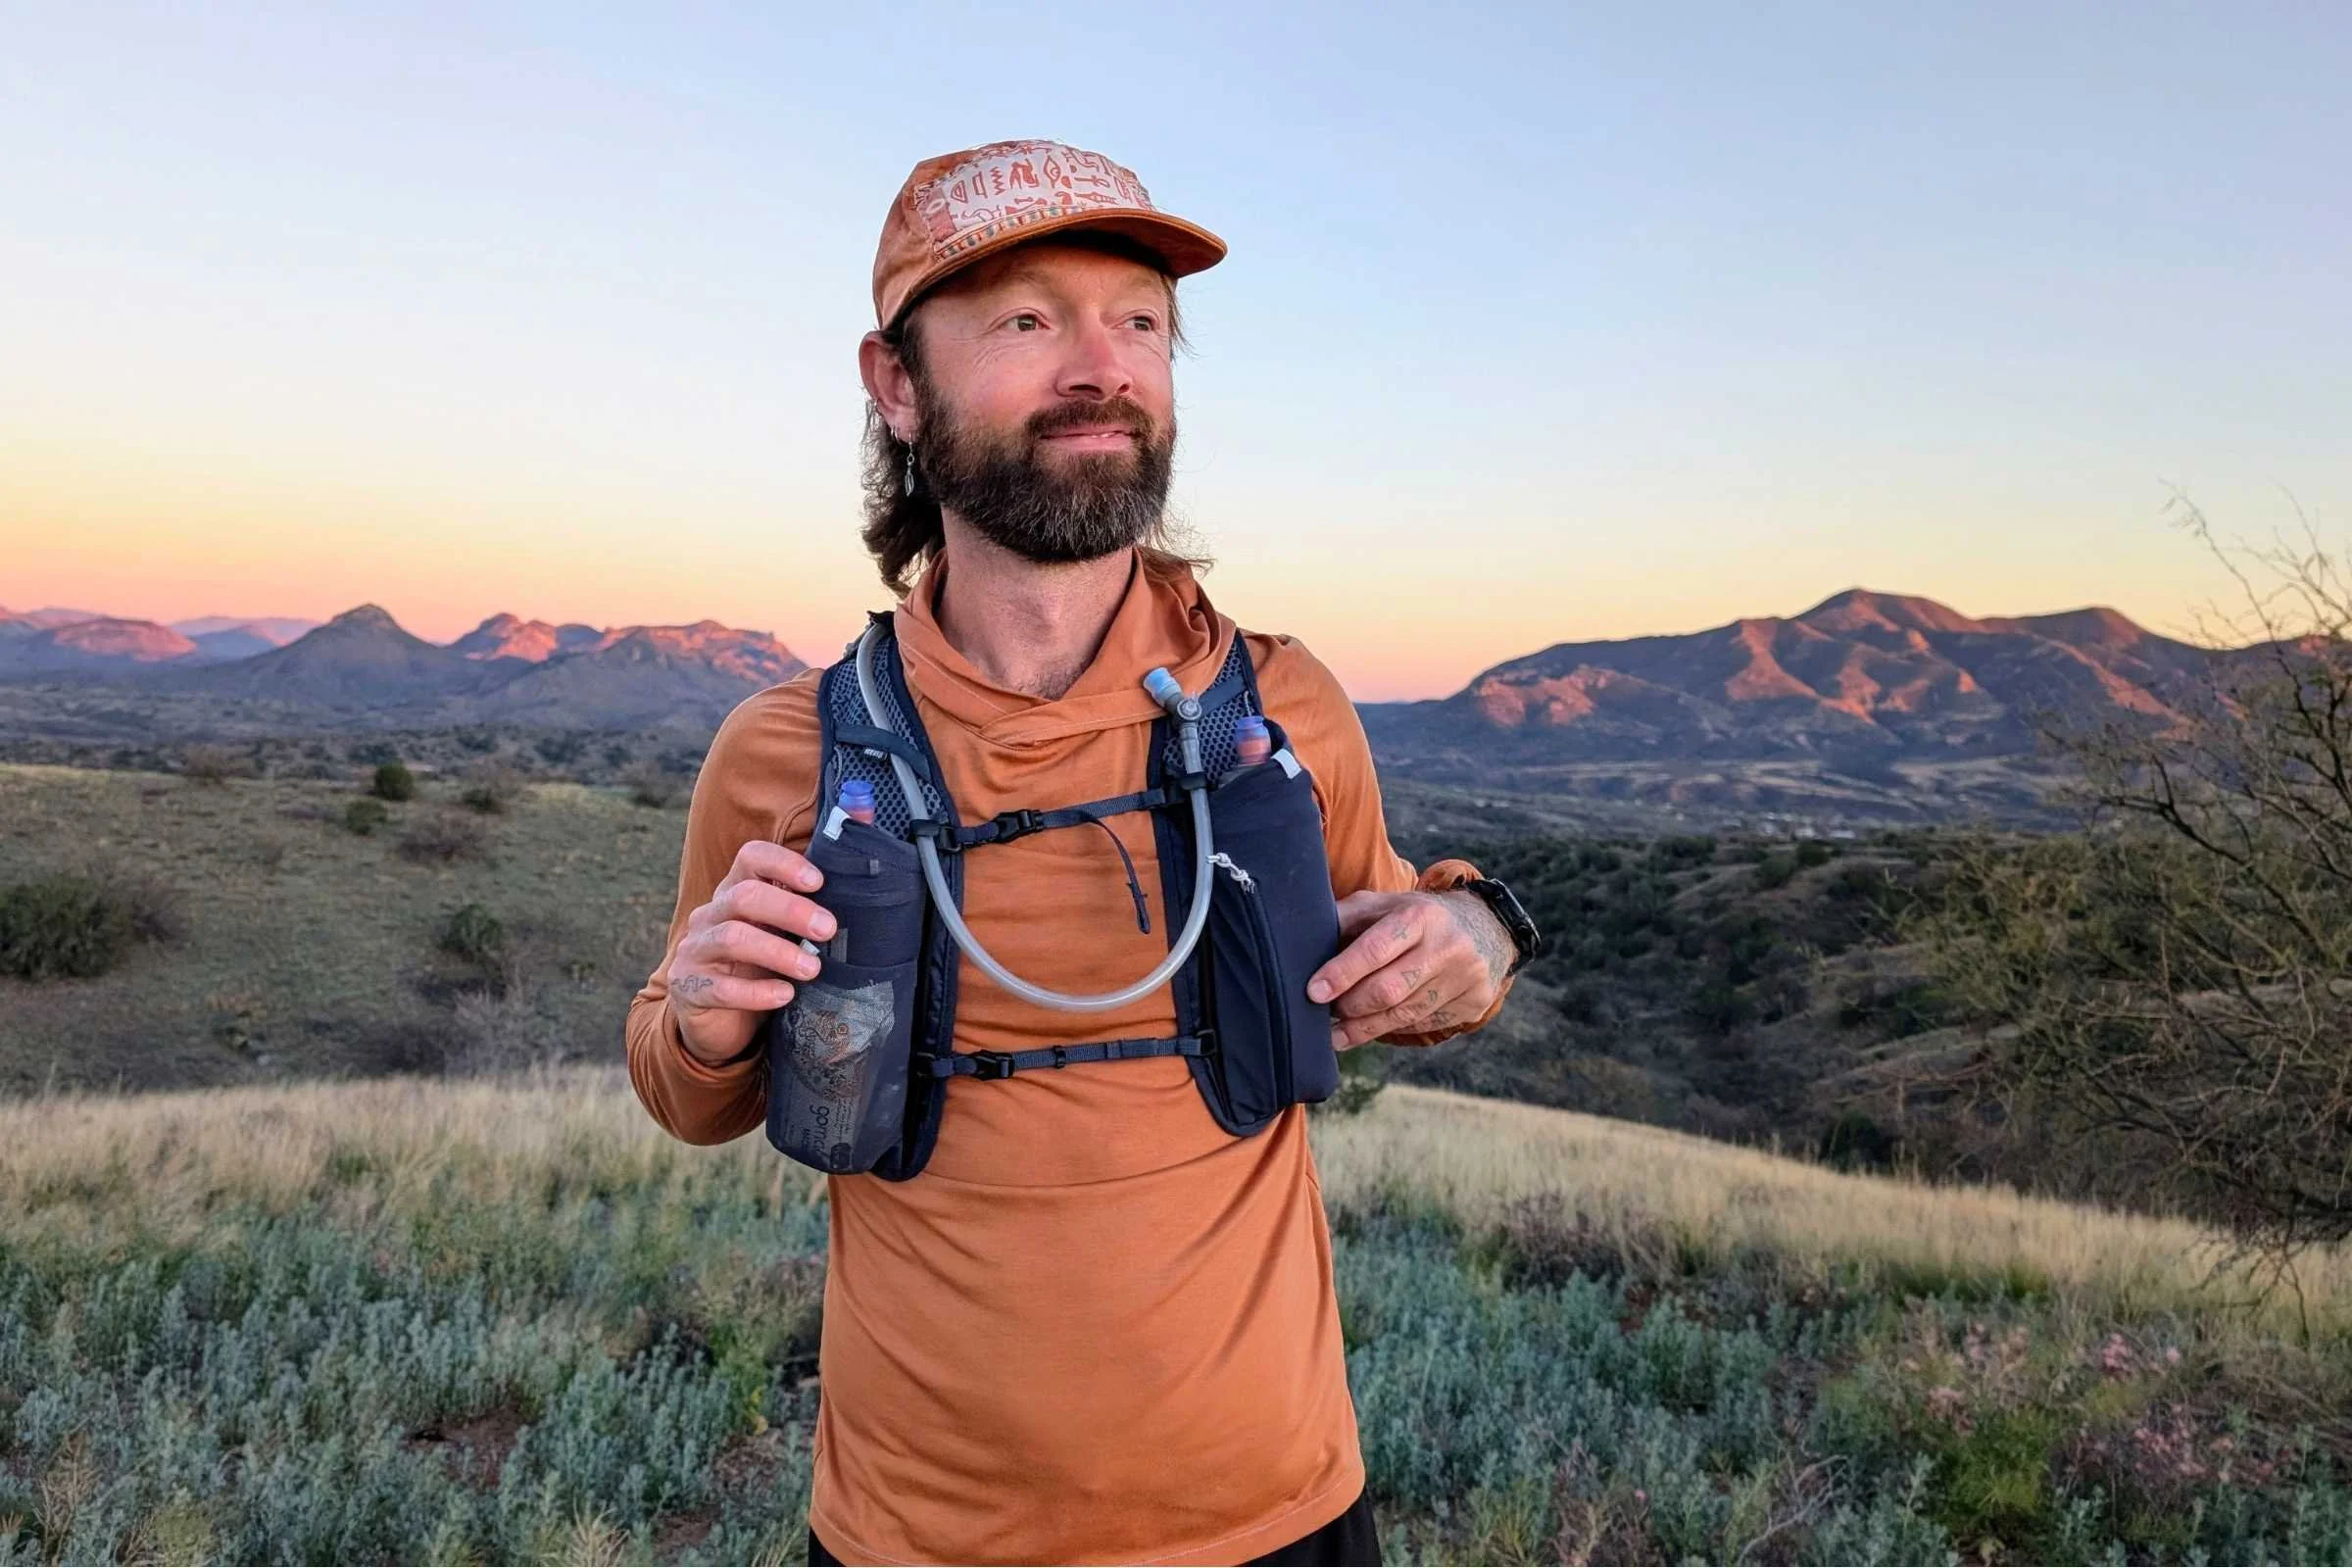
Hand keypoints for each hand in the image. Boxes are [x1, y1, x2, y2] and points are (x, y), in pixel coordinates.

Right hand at [668, 840, 836, 1065]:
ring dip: (777, 952)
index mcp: (735, 892)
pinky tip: (785, 996)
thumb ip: (808, 912)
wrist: (719, 1021)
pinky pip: (721, 987)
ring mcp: (695, 950)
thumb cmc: (758, 969)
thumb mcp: (781, 936)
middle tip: (827, 929)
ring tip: (812, 969)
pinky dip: (756, 992)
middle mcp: (711, 914)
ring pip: (732, 938)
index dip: (784, 863)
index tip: (819, 882)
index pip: (751, 858)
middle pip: (745, 896)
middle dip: (790, 910)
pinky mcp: (689, 987)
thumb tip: (862, 872)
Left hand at [1307, 888, 1514, 1050]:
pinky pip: (1423, 1025)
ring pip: (1405, 1015)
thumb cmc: (1416, 916)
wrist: (1484, 927)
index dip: (1342, 972)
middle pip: (1389, 990)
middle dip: (1350, 1006)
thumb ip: (1346, 919)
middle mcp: (1447, 946)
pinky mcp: (1473, 1003)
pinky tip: (1371, 1029)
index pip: (1376, 948)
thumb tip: (1300, 940)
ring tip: (1336, 1034)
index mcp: (1420, 916)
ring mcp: (1465, 977)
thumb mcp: (1384, 905)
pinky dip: (1391, 1028)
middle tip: (1325, 1012)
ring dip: (1364, 1028)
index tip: (1313, 992)